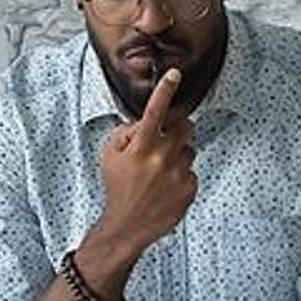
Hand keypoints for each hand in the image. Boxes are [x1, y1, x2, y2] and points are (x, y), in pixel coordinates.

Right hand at [93, 69, 197, 258]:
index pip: (154, 112)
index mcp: (140, 147)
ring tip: (160, 173)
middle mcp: (161, 158)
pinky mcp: (190, 188)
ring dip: (178, 155)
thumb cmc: (117, 187)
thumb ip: (126, 132)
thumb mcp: (109, 155)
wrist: (127, 226)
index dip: (165, 90)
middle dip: (178, 127)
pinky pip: (191, 171)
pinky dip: (181, 176)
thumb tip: (143, 121)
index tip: (175, 74)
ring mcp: (178, 173)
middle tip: (167, 139)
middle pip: (186, 126)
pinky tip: (166, 188)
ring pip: (189, 149)